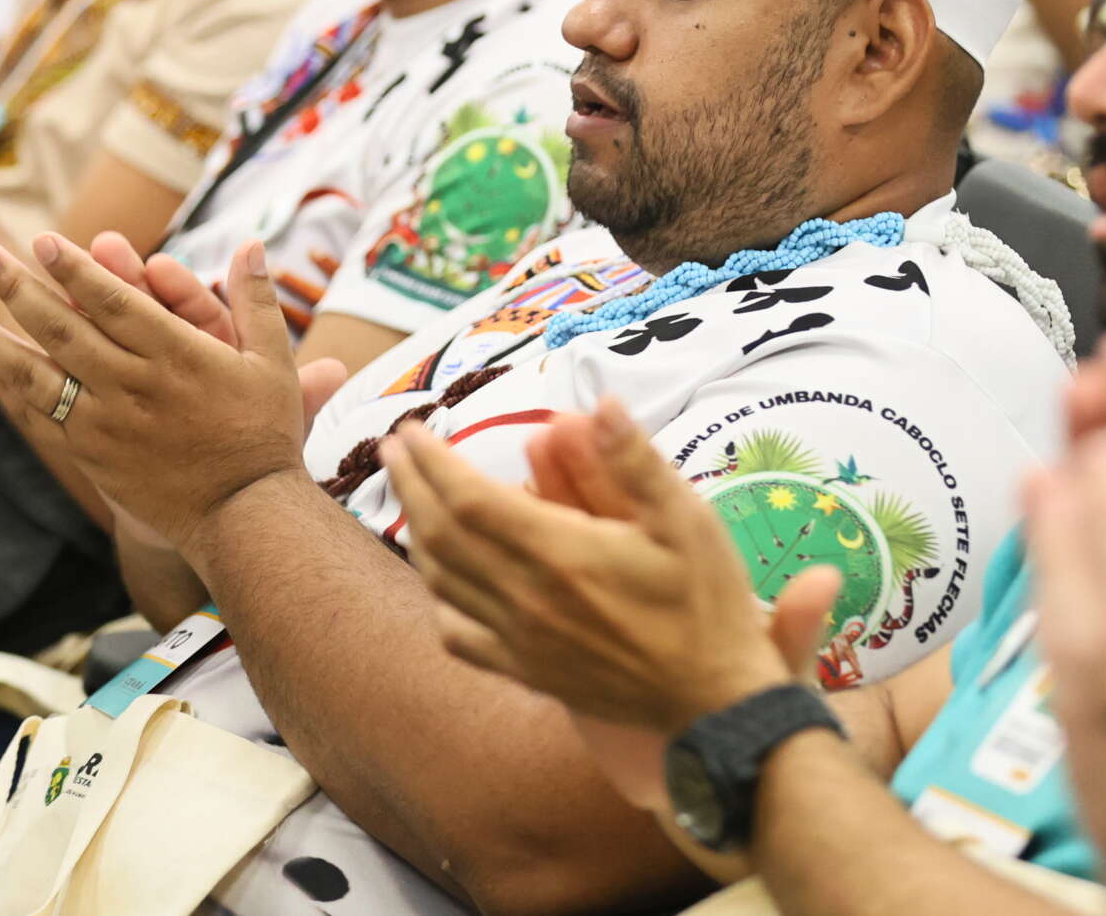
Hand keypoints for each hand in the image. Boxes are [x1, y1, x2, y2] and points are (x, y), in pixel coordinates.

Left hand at [0, 232, 334, 551]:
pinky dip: (7, 387)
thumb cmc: (262, 434)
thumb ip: (256, 300)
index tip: (43, 240)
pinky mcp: (91, 455)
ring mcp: (106, 423)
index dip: (75, 269)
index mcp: (176, 355)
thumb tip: (250, 243)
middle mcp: (133, 385)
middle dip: (19, 288)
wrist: (242, 513)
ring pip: (36, 372)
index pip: (113, 301)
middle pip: (63, 328)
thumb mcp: (272, 362)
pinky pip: (39, 415)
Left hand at [382, 398, 842, 736]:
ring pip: (443, 582)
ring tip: (410, 496)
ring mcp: (520, 641)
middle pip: (442, 536)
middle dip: (411, 485)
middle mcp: (527, 599)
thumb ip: (635, 462)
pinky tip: (440, 577)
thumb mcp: (686, 519)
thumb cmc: (704, 603)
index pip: (470, 500)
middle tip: (394, 447)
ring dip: (416, 533)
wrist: (711, 701)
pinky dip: (438, 597)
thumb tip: (597, 405)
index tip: (413, 429)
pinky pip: (458, 634)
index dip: (433, 462)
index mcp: (560, 555)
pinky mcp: (525, 672)